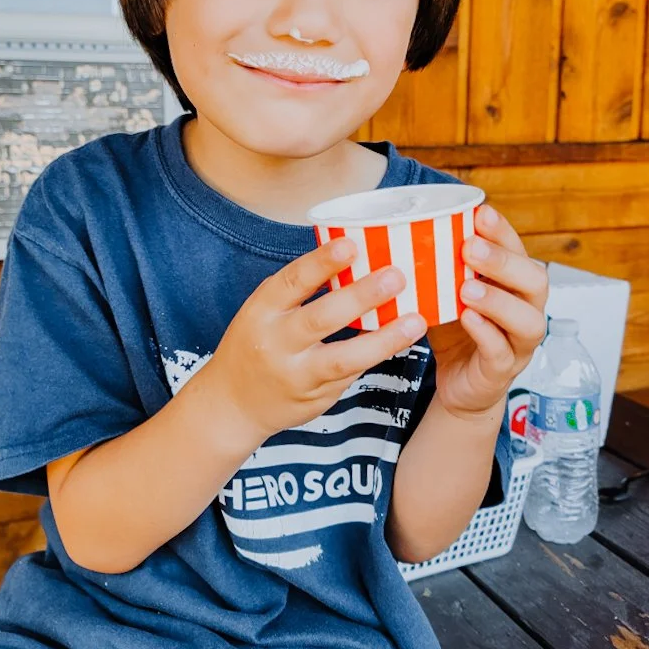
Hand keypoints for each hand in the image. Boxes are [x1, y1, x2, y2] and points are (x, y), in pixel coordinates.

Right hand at [209, 238, 426, 445]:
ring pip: (342, 357)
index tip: (351, 244)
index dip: (321, 262)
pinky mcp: (315, 398)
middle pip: (320, 318)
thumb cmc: (256, 343)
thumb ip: (300, 292)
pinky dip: (378, 355)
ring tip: (415, 321)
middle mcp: (276, 343)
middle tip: (395, 276)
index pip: (291, 281)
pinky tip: (402, 340)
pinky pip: (351, 375)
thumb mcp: (264, 312)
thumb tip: (354, 257)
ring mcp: (296, 375)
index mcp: (261, 312)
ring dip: (383, 339)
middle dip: (361, 296)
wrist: (233, 404)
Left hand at [427, 203, 547, 420]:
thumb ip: (436, 267)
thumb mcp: (444, 293)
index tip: (481, 212)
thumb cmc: (455, 331)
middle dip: (504, 262)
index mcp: (514, 285)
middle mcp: (526, 310)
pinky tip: (467, 319)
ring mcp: (519, 343)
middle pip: (535, 281)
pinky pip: (502, 353)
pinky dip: (486, 334)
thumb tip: (398, 229)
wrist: (457, 384)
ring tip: (466, 288)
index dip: (503, 232)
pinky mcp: (502, 371)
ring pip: (528, 320)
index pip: (519, 251)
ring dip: (497, 301)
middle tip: (470, 247)